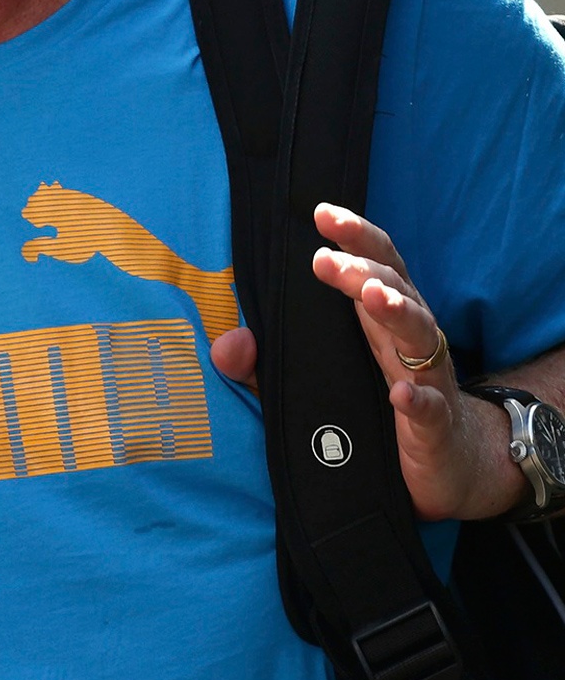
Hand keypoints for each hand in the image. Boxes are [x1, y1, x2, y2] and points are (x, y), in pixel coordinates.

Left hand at [208, 203, 525, 520]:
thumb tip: (226, 345)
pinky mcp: (436, 429)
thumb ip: (265, 367)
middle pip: (396, 290)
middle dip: (364, 270)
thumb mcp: (317, 384)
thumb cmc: (381, 412)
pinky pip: (430, 410)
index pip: (373, 266)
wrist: (452, 466)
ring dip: (398, 313)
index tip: (320, 212)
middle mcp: (409, 342)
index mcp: (381, 323)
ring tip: (374, 297)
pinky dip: (417, 400)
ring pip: (420, 337)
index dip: (353, 237)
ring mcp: (428, 382)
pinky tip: (400, 394)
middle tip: (327, 260)